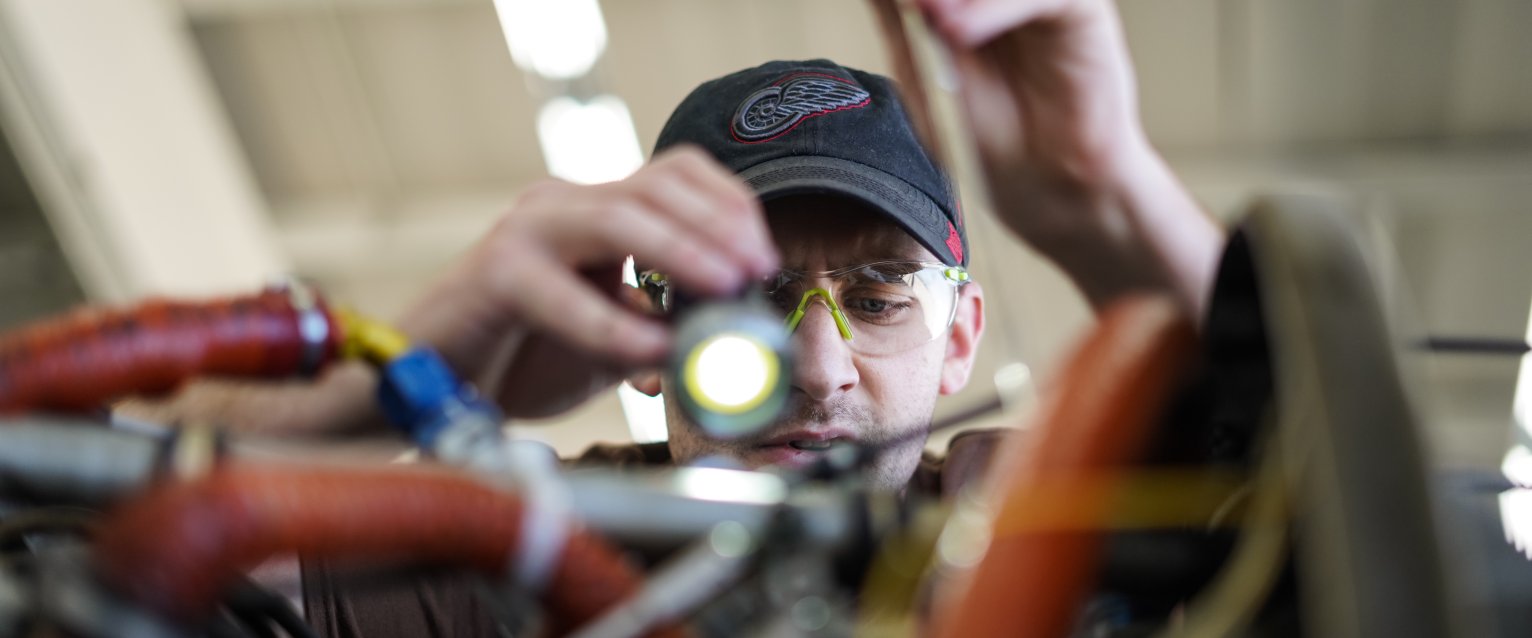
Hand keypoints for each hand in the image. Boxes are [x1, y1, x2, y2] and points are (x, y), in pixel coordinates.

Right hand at [400, 146, 778, 417]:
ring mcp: (525, 232)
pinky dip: (614, 325)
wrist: (433, 387)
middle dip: (718, 224)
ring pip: (615, 218)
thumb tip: (727, 343)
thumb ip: (661, 331)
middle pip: (655, 184)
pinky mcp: (494, 273)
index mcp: (593, 212)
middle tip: (754, 270)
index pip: (675, 176)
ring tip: (724, 288)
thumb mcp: (613, 343)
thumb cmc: (520, 359)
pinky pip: (562, 292)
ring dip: (681, 252)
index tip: (764, 257)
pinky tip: (650, 355)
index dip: (729, 206)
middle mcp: (561, 207)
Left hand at [875, 0, 1222, 313]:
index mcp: (958, 4)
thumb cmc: (991, 140)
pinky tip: (952, 29)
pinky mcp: (1078, 8)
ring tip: (919, 12)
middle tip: (901, 10)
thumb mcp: (925, 80)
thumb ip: (902, 25)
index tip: (887, 10)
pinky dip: (990, 9)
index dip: (903, 0)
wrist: (1050, 186)